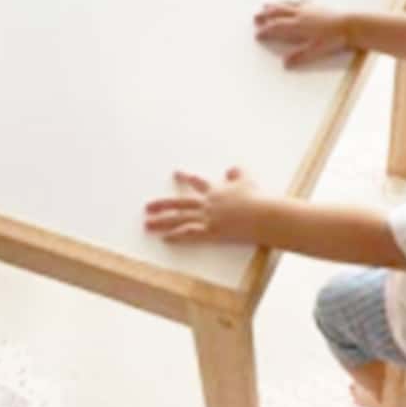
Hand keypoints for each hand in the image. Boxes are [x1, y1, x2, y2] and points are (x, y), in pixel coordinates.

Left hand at [145, 168, 260, 243]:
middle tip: (147, 206)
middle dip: (162, 204)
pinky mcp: (210, 231)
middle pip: (179, 202)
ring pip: (178, 218)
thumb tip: (231, 168)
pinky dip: (176, 236)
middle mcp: (207, 203)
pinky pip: (189, 233)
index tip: (176, 174)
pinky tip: (165, 238)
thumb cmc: (255, 198)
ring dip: (161, 221)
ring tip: (146, 224)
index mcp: (215, 190)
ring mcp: (207, 217)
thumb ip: (237, 173)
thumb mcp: (247, 180)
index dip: (186, 178)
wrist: (259, 212)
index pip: (198, 182)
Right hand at [254, 0, 348, 66]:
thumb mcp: (317, 51)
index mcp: (298, 26)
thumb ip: (300, 56)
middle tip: (255, 17)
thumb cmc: (335, 39)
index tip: (257, 34)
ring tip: (266, 5)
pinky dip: (291, 1)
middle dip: (265, 15)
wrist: (351, 25)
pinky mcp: (317, 5)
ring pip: (286, 4)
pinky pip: (299, 1)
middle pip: (278, 12)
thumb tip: (285, 64)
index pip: (277, 27)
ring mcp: (308, 8)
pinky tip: (291, 1)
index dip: (265, 30)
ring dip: (275, 5)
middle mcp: (300, 14)